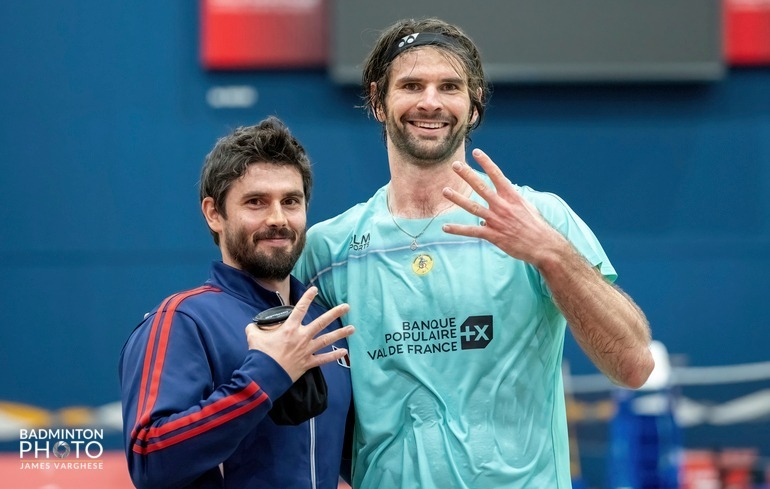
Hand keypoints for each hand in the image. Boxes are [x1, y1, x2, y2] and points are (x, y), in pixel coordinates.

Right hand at [245, 287, 352, 381]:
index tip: (315, 289)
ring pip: (327, 340)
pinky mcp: (307, 363)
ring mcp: (306, 350)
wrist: (265, 375)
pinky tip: (345, 352)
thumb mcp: (254, 337)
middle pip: (321, 322)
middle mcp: (301, 337)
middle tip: (347, 306)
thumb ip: (254, 329)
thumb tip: (252, 326)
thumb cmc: (260, 355)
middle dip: (335, 313)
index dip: (307, 298)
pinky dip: (334, 356)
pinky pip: (323, 359)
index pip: (300, 309)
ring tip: (352, 328)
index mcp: (289, 328)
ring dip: (340, 333)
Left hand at [441, 148, 567, 266]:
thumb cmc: (536, 225)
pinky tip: (445, 227)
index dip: (486, 163)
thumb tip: (502, 191)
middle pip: (481, 187)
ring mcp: (497, 220)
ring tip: (445, 191)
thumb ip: (511, 198)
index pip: (497, 175)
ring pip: (473, 207)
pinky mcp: (493, 235)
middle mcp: (503, 206)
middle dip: (467, 175)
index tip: (476, 153)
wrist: (543, 245)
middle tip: (455, 165)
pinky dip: (458, 229)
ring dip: (458, 199)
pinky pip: (472, 231)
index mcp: (512, 196)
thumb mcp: (526, 206)